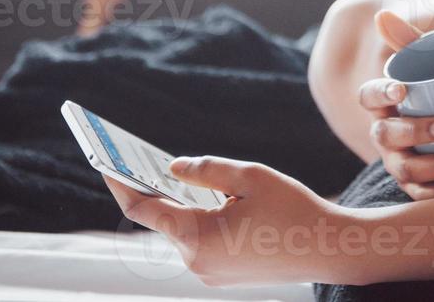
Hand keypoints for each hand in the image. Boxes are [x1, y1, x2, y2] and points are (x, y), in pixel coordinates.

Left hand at [104, 157, 346, 286]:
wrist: (329, 249)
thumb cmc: (292, 209)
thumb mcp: (250, 176)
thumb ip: (206, 169)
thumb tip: (173, 167)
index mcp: (197, 236)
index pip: (143, 208)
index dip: (120, 183)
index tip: (103, 161)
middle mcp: (195, 261)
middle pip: (163, 220)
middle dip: (153, 189)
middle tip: (137, 158)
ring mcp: (208, 273)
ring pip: (183, 231)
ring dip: (180, 205)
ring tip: (170, 173)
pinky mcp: (222, 276)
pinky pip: (199, 242)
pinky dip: (197, 220)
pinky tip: (205, 198)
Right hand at [359, 10, 433, 199]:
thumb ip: (412, 39)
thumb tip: (382, 15)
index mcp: (385, 101)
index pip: (368, 97)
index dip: (380, 94)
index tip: (402, 89)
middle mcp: (387, 133)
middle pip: (386, 136)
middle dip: (414, 131)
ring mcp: (401, 160)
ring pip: (405, 169)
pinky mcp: (421, 183)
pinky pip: (421, 194)